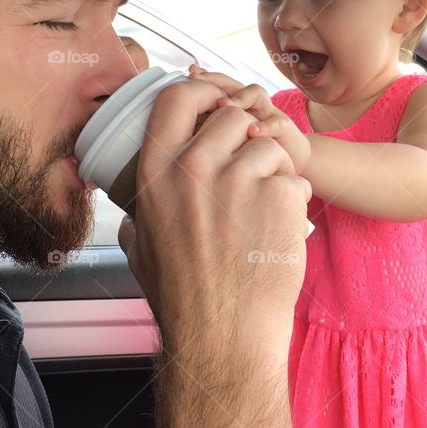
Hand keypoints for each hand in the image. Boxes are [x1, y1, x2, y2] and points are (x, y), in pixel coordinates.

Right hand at [119, 74, 310, 353]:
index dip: (205, 89)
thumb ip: (137, 219)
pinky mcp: (276, 197)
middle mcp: (192, 168)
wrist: (224, 337)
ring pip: (269, 143)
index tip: (219, 100)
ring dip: (275, 167)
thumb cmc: (183, 299)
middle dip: (249, 135)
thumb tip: (132, 212)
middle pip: (233, 114)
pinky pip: (294, 176)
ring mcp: (236, 181)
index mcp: (155, 172)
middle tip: (254, 167)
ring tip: (267, 205)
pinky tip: (280, 228)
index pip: (177, 96)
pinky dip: (294, 198)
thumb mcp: (140, 250)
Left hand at [188, 65, 311, 174]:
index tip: (189, 74)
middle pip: (233, 83)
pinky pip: (278, 123)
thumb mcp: (226, 145)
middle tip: (199, 82)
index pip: (217, 84)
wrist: (292, 166)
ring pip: (255, 94)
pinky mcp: (286, 132)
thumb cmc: (253, 157)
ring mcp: (268, 115)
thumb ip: (206, 131)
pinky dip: (265, 126)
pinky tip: (252, 132)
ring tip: (223, 104)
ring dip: (238, 97)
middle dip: (216, 81)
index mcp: (234, 108)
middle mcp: (250, 106)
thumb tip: (177, 127)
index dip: (204, 78)